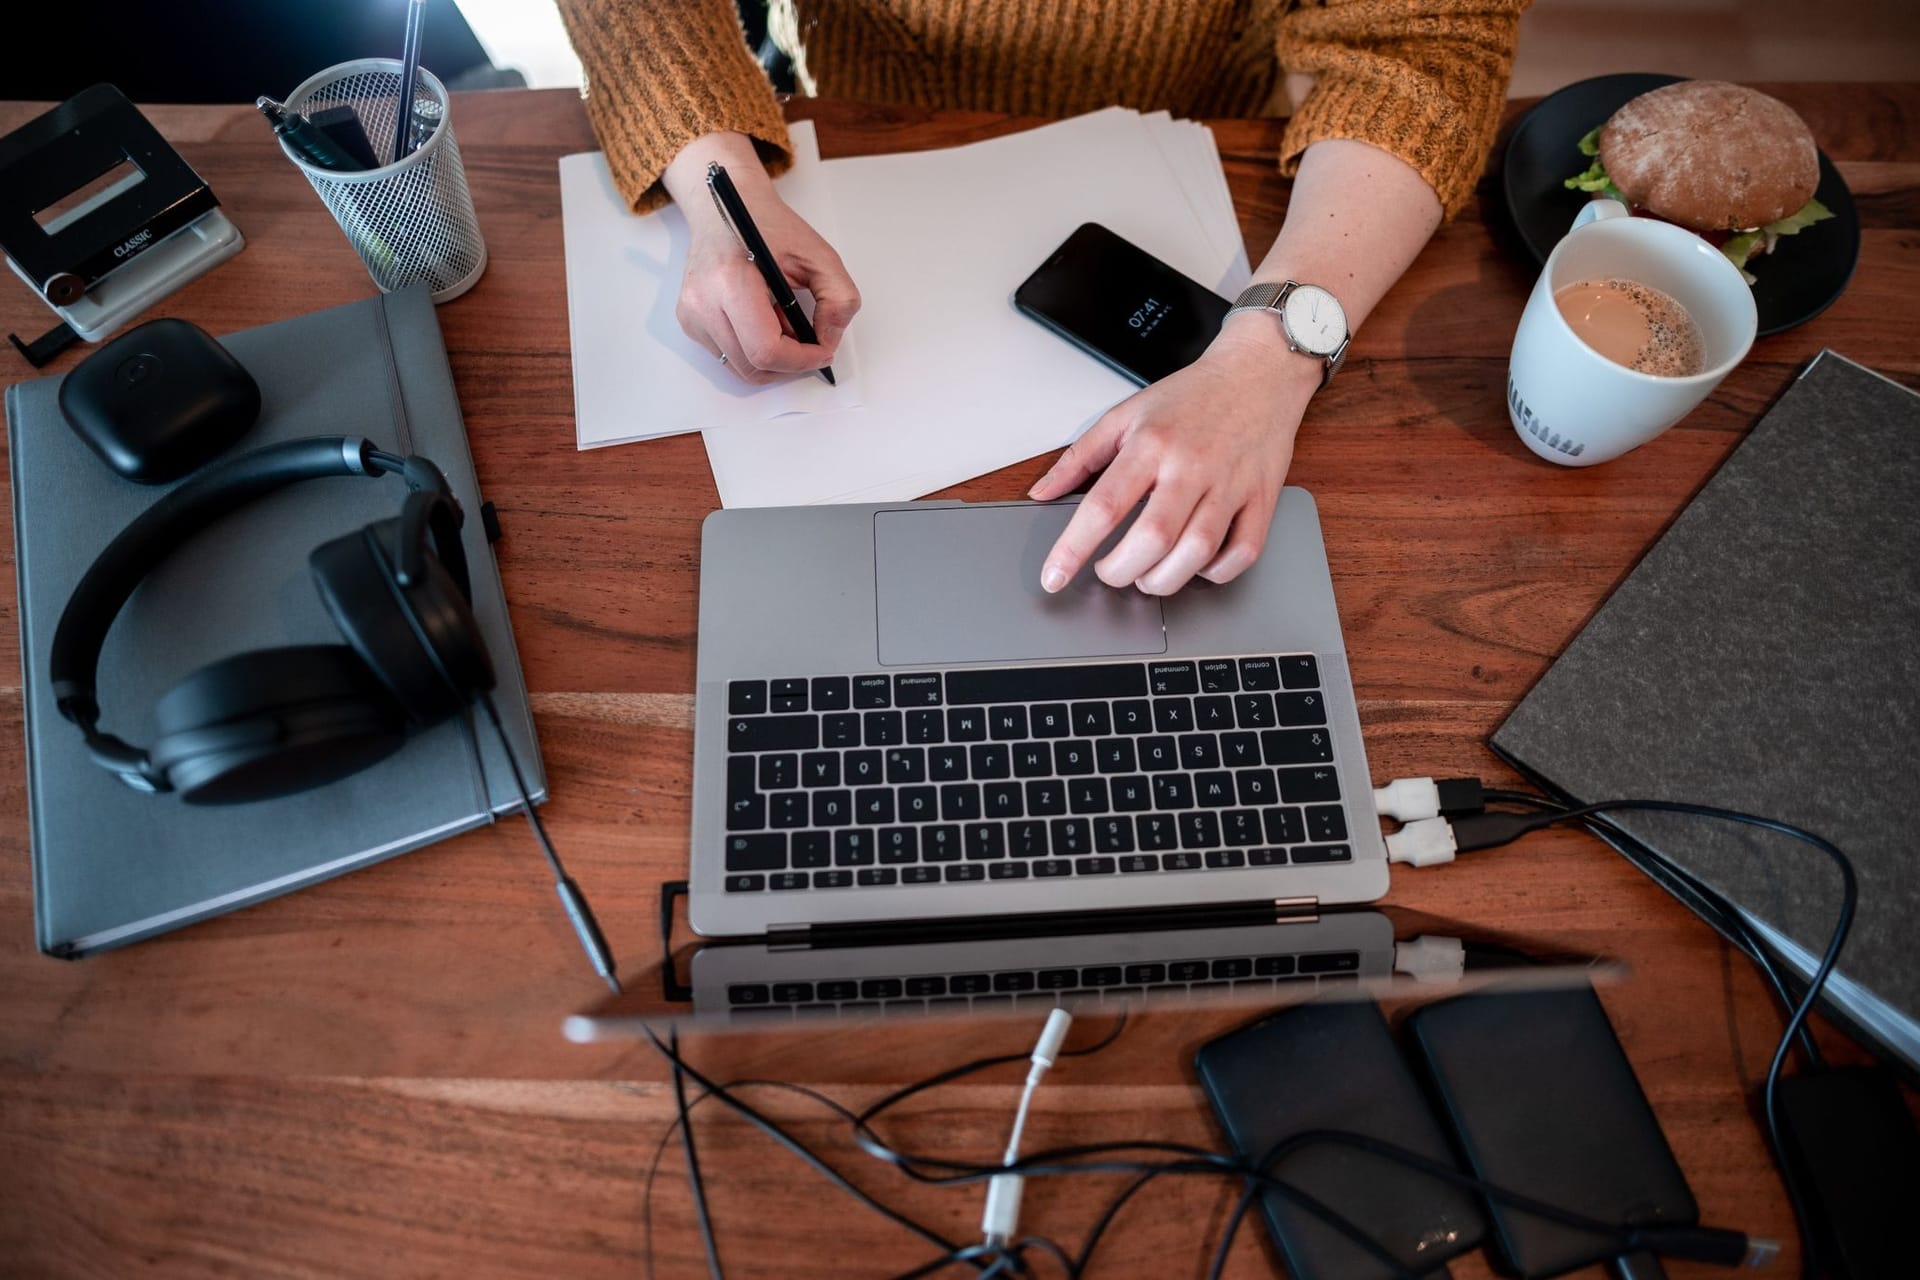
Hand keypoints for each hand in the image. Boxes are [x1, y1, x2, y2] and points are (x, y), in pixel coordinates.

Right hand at [663, 133, 859, 384]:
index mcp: (730, 281)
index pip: (766, 350)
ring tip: (786, 324)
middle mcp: (703, 302)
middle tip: (809, 340)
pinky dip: (755, 351)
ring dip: (773, 359)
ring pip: (741, 369)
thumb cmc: (766, 225)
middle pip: (753, 367)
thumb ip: (838, 298)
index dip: (801, 360)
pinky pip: (729, 356)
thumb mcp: (818, 253)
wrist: (723, 205)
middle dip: (790, 363)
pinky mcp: (690, 321)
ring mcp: (692, 314)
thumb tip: (829, 340)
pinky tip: (765, 321)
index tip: (823, 350)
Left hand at [1027, 319, 1319, 594]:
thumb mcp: (1124, 415)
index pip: (1104, 506)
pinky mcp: (1262, 498)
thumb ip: (1078, 457)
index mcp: (1150, 444)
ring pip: (1198, 552)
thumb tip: (1041, 493)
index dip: (1073, 549)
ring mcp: (1230, 484)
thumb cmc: (1191, 397)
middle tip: (1110, 572)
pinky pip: (1243, 552)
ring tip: (1147, 575)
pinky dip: (1216, 573)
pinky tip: (1196, 566)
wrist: (1258, 372)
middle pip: (1153, 538)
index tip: (1054, 577)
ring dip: (1164, 580)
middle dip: (1121, 572)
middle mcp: (1191, 465)